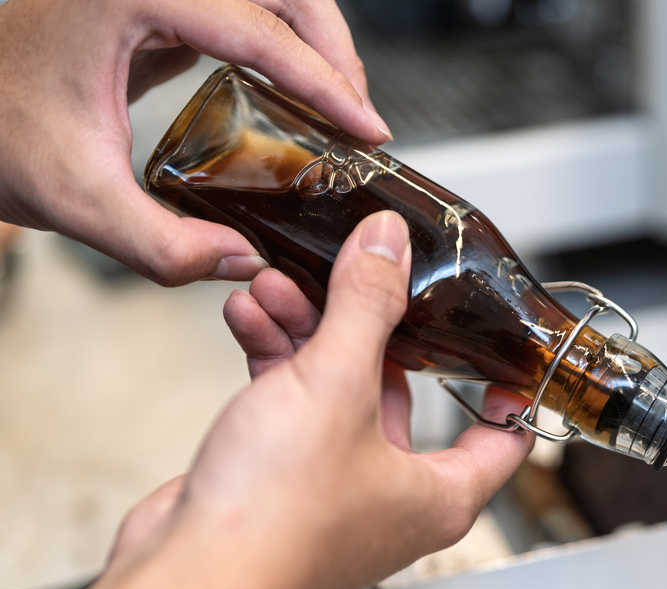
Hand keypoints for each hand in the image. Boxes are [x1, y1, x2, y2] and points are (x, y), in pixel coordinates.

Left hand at [0, 0, 391, 285]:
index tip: (366, 128)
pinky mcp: (153, 4)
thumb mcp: (74, 199)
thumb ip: (161, 246)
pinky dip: (280, 43)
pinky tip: (294, 93)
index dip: (326, 83)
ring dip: (313, 41)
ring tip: (340, 107)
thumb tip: (243, 261)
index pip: (259, 29)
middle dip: (334, 50)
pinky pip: (239, 8)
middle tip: (361, 116)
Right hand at [114, 210, 532, 588]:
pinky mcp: (279, 487)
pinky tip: (247, 318)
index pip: (503, 440)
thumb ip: (368, 305)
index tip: (499, 344)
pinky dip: (272, 364)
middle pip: (399, 394)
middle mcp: (393, 500)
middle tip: (347, 276)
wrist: (190, 575)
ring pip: (334, 395)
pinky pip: (288, 410)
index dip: (508, 390)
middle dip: (365, 328)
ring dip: (306, 334)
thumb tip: (389, 245)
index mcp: (440, 495)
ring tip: (276, 285)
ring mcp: (334, 494)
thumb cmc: (278, 514)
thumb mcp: (337, 384)